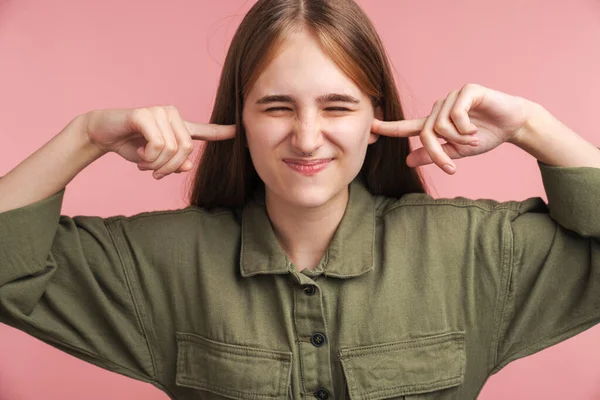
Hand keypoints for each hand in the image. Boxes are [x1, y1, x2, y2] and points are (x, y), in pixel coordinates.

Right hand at [84, 106, 234, 178]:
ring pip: (172, 150)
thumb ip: (175, 163)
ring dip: (155, 164)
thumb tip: (189, 165)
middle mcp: (172, 115)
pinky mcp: (145, 114)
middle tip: (153, 172)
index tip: (238, 131)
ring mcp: (160, 112)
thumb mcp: (155, 160)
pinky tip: (138, 152)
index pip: (204, 131)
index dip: (221, 132)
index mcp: (179, 126)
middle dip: (169, 168)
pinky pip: (158, 144)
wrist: (102, 134)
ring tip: (143, 160)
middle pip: (187, 150)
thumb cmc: (131, 146)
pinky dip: (148, 156)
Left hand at [370, 83, 534, 173]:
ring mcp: (451, 97)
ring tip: (473, 138)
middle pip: (426, 133)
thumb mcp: (456, 152)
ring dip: (458, 139)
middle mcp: (440, 108)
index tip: (371, 128)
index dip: (389, 128)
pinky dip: (465, 128)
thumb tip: (407, 160)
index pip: (408, 126)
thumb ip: (434, 154)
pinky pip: (455, 114)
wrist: (513, 125)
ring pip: (440, 126)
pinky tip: (476, 129)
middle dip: (437, 154)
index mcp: (435, 123)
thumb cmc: (485, 136)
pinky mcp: (466, 91)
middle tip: (452, 167)